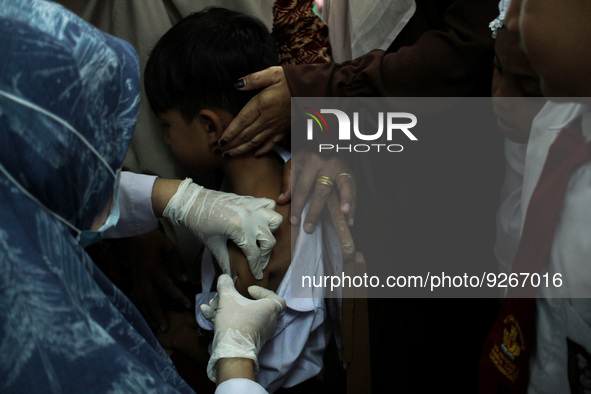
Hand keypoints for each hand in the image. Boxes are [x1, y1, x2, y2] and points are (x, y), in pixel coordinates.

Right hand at [127, 230, 190, 331]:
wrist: (131, 232)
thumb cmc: (152, 238)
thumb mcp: (168, 247)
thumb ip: (176, 264)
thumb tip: (184, 280)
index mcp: (153, 268)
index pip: (167, 286)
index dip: (178, 296)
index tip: (188, 305)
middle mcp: (143, 277)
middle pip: (150, 300)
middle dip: (157, 314)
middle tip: (165, 328)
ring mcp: (136, 279)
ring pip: (142, 300)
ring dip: (149, 314)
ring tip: (156, 326)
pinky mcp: (132, 278)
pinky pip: (138, 296)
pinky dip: (143, 307)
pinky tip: (147, 314)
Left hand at [163, 179, 282, 279]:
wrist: (190, 201)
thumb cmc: (199, 223)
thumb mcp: (212, 244)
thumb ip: (224, 260)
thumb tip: (229, 276)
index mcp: (240, 229)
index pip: (254, 254)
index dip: (256, 267)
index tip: (258, 275)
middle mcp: (250, 217)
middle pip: (269, 241)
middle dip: (266, 254)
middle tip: (260, 261)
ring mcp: (252, 206)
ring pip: (275, 220)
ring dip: (271, 231)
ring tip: (262, 238)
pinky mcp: (250, 199)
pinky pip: (269, 204)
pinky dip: (269, 212)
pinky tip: (261, 221)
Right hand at [200, 274, 285, 382]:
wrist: (232, 352)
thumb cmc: (235, 322)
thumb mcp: (227, 299)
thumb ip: (225, 285)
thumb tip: (224, 277)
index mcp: (270, 309)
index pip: (276, 298)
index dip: (263, 291)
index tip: (248, 290)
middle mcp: (269, 321)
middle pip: (252, 305)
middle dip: (234, 299)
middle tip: (223, 296)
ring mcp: (260, 333)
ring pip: (242, 316)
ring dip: (226, 308)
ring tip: (211, 305)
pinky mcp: (250, 342)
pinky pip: (239, 326)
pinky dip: (225, 319)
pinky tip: (207, 312)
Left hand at [216, 66, 290, 156]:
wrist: (314, 90)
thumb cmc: (292, 80)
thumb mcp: (272, 73)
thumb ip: (254, 79)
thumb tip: (237, 83)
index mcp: (261, 105)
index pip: (241, 122)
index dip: (229, 133)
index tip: (219, 141)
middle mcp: (267, 119)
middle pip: (245, 135)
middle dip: (230, 145)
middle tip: (217, 152)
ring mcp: (276, 126)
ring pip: (255, 142)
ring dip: (241, 150)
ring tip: (229, 156)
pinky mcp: (284, 129)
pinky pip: (272, 143)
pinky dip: (263, 150)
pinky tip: (255, 155)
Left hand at [279, 150, 356, 232]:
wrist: (325, 142)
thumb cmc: (307, 156)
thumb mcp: (294, 164)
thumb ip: (288, 182)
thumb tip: (282, 201)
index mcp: (311, 160)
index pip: (302, 187)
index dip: (297, 205)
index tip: (294, 221)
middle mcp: (328, 162)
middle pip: (322, 190)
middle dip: (315, 211)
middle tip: (309, 228)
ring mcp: (341, 167)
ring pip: (344, 188)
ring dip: (345, 204)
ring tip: (344, 220)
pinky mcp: (351, 173)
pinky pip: (353, 190)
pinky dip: (353, 205)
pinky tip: (350, 220)